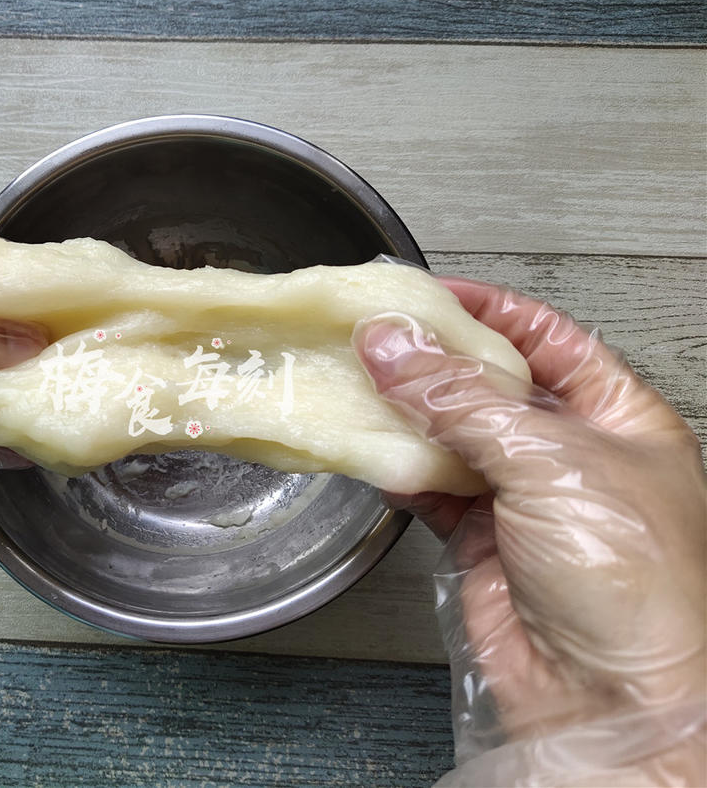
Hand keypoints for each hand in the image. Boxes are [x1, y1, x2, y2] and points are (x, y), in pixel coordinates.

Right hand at [353, 279, 705, 785]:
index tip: (426, 294)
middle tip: (374, 336)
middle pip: (488, 384)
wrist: (614, 702)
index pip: (546, 336)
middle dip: (433, 360)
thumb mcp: (553, 462)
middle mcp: (570, 453)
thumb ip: (463, 401)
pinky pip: (429, 490)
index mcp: (617, 415)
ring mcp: (522, 499)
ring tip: (357, 383)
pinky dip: (397, 471)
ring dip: (405, 414)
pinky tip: (371, 450)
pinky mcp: (480, 542)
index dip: (487, 310)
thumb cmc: (638, 584)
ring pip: (450, 436)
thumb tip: (396, 347)